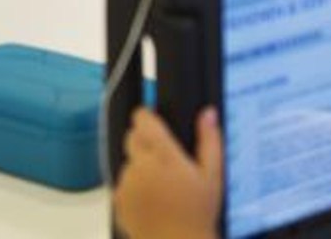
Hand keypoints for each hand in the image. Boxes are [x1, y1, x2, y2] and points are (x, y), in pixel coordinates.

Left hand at [113, 107, 221, 238]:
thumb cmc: (197, 215)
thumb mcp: (212, 176)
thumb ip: (209, 140)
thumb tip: (207, 114)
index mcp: (163, 155)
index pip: (142, 119)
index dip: (147, 116)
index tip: (153, 118)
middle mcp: (140, 166)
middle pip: (132, 137)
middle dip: (144, 140)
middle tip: (164, 158)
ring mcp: (127, 184)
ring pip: (128, 162)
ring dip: (140, 167)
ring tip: (162, 186)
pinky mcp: (118, 200)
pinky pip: (123, 184)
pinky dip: (134, 188)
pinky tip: (152, 201)